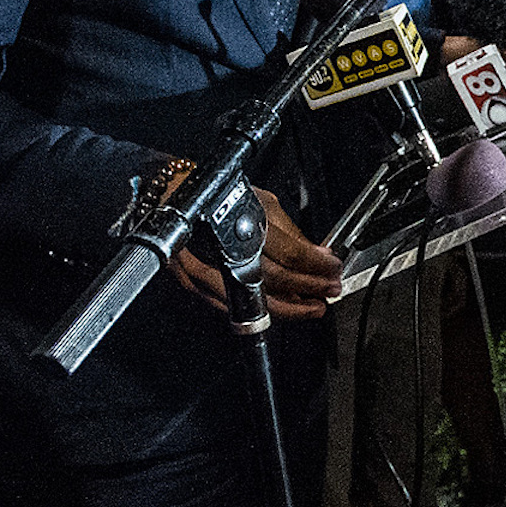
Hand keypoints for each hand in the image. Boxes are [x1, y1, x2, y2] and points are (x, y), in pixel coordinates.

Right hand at [168, 188, 342, 321]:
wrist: (170, 197)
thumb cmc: (217, 196)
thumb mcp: (262, 202)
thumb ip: (291, 232)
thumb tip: (320, 254)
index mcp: (243, 223)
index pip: (290, 253)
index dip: (317, 264)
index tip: (334, 267)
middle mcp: (221, 248)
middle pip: (273, 279)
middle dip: (308, 287)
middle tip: (330, 289)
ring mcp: (203, 270)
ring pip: (251, 301)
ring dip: (288, 308)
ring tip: (312, 307)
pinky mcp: (192, 285)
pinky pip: (231, 306)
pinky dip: (259, 310)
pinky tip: (281, 308)